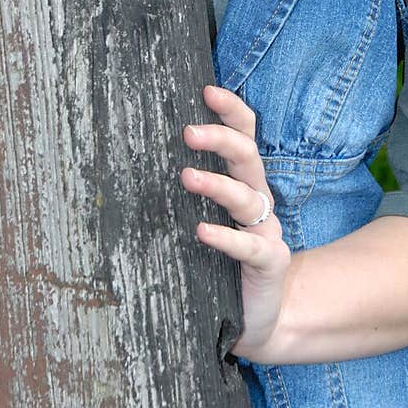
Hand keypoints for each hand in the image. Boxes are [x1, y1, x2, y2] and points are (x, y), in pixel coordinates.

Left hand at [181, 85, 291, 361]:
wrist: (261, 317)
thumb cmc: (224, 262)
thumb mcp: (209, 218)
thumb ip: (192, 190)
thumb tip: (137, 155)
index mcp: (246, 182)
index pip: (246, 134)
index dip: (231, 110)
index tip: (206, 89)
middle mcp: (260, 200)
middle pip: (248, 156)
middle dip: (221, 138)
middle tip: (187, 132)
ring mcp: (268, 231)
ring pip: (248, 198)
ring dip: (217, 183)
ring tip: (187, 176)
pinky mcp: (269, 262)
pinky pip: (249, 246)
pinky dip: (226, 237)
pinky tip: (202, 231)